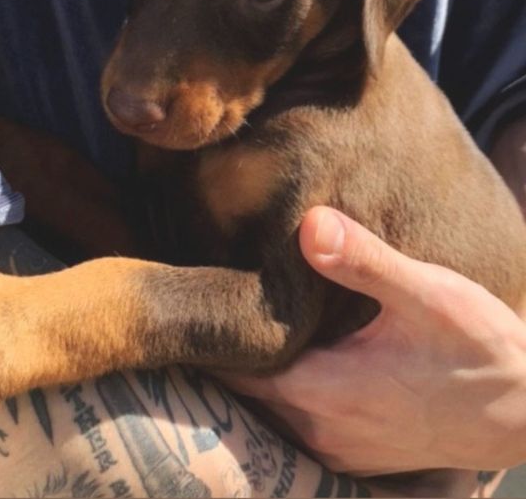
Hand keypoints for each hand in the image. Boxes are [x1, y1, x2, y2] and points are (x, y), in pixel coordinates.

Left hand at [222, 206, 525, 474]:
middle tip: (208, 301)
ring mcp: (336, 446)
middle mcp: (318, 426)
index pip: (232, 367)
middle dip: (224, 350)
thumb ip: (365, 261)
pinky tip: (287, 354)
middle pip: (241, 389)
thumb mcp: (427, 295)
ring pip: (265, 407)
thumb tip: (309, 222)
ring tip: (238, 323)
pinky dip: (280, 389)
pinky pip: (294, 420)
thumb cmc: (480, 350)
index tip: (194, 300)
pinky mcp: (354, 451)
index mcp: (322, 389)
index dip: (209, 336)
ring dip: (251, 370)